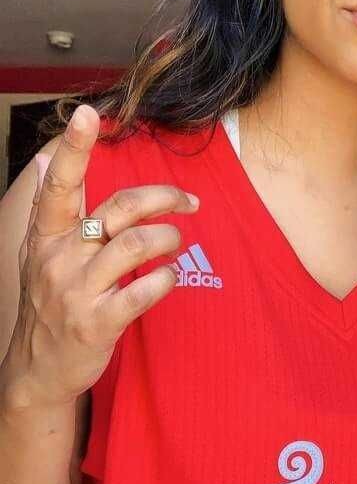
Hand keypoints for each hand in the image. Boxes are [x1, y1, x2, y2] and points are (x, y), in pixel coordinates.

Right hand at [2, 104, 200, 408]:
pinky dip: (166, 279)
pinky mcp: (99, 321)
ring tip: (176, 243)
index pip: (61, 184)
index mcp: (46, 236)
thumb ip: (53, 211)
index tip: (88, 114)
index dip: (75, 148)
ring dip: (169, 238)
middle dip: (164, 196)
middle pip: (121, 208)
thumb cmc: (51, 302)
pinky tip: (167, 278)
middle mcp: (60, 257)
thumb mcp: (41, 254)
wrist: (39, 369)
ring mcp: (78, 291)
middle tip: (190, 201)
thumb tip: (46, 161)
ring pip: (137, 244)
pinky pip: (145, 289)